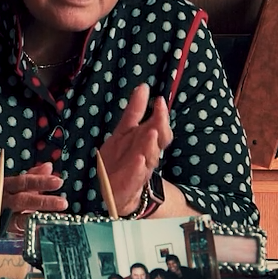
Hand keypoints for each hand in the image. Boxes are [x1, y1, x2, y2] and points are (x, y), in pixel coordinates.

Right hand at [0, 162, 66, 229]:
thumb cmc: (7, 197)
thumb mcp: (19, 185)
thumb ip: (33, 176)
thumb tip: (48, 166)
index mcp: (6, 186)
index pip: (23, 182)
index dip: (41, 181)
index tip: (58, 182)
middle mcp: (3, 202)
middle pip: (22, 200)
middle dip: (43, 202)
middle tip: (63, 203)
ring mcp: (3, 218)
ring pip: (21, 219)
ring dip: (41, 218)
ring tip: (60, 218)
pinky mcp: (6, 232)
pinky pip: (22, 232)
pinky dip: (36, 230)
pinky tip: (49, 229)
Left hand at [99, 84, 172, 214]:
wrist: (115, 192)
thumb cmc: (123, 159)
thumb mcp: (125, 132)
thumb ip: (135, 111)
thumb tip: (143, 86)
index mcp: (147, 143)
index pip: (160, 129)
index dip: (161, 115)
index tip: (160, 100)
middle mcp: (147, 157)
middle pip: (158, 142)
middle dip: (159, 127)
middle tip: (159, 113)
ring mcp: (139, 172)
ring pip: (149, 158)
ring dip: (150, 146)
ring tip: (151, 132)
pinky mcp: (129, 186)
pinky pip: (136, 178)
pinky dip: (138, 170)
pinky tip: (139, 160)